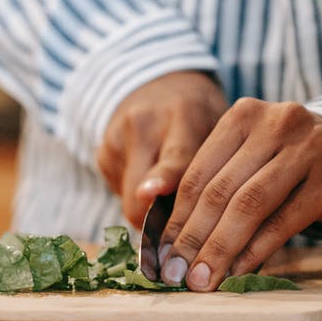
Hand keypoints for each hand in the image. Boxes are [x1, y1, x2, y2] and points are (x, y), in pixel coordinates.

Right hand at [96, 71, 226, 227]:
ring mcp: (116, 138)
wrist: (159, 85)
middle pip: (140, 190)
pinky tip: (152, 176)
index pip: (174, 156)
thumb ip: (216, 168)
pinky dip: (139, 197)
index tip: (150, 195)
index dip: (162, 178)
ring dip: (151, 210)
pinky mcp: (102, 154)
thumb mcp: (219, 128)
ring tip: (171, 188)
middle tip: (186, 235)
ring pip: (130, 200)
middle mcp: (143, 124)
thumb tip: (212, 224)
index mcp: (183, 115)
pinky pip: (122, 194)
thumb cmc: (201, 116)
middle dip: (161, 222)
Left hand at [158, 98, 321, 290]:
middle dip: (193, 239)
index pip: (198, 174)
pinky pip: (283, 222)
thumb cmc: (284, 160)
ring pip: (250, 207)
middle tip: (176, 275)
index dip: (176, 220)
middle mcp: (276, 124)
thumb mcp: (247, 156)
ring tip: (202, 279)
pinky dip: (256, 250)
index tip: (161, 256)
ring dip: (221, 250)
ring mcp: (308, 150)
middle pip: (220, 191)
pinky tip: (238, 271)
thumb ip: (214, 186)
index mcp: (242, 115)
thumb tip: (172, 244)